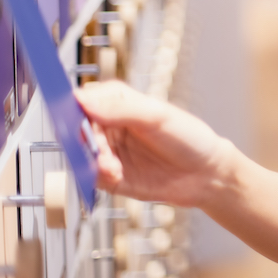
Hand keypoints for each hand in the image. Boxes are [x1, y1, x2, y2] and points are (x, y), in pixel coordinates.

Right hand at [77, 81, 234, 208]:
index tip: (72, 116)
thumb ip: (122, 109)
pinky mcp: (109, 177)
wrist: (205, 174)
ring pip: (82, 154)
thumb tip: (84, 100)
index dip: (75, 107)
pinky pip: (91, 176)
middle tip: (96, 146)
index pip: (85, 100)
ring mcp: (109, 152)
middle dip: (85, 139)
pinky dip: (97, 176)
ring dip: (92, 160)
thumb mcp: (158, 117)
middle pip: (78, 129)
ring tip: (112, 165)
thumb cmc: (189, 138)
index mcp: (118, 103)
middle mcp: (109, 127)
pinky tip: (115, 174)